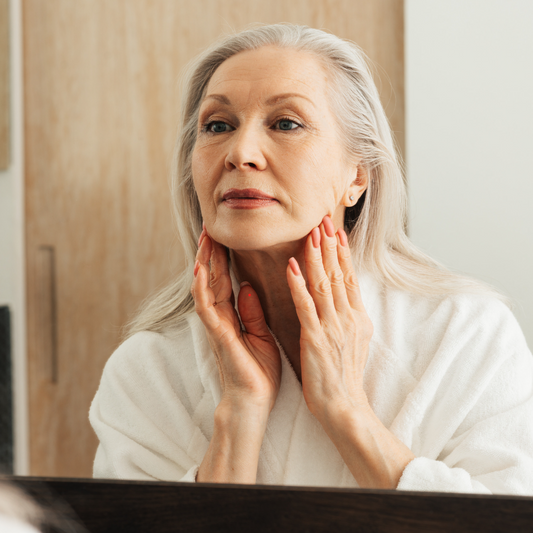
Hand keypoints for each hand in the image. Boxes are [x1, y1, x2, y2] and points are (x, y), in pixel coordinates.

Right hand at [191, 225, 281, 413]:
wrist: (254, 402)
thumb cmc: (258, 372)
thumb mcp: (261, 336)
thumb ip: (252, 312)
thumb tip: (249, 287)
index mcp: (233, 316)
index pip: (226, 280)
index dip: (224, 258)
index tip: (224, 236)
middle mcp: (221, 317)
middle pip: (213, 278)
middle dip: (212, 252)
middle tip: (210, 226)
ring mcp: (216, 325)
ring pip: (206, 287)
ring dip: (205, 262)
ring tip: (205, 238)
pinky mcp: (218, 335)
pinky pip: (206, 307)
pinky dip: (203, 287)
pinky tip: (201, 269)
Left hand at [286, 215, 373, 421]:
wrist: (344, 406)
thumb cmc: (345, 375)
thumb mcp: (355, 340)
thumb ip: (349, 315)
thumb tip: (346, 295)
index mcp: (357, 317)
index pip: (348, 277)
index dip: (341, 252)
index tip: (335, 230)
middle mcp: (348, 317)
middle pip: (338, 274)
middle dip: (329, 245)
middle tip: (323, 219)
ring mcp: (333, 327)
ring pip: (323, 284)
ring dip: (316, 257)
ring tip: (310, 233)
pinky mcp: (315, 338)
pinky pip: (306, 306)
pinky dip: (299, 284)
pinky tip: (293, 266)